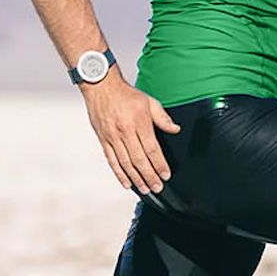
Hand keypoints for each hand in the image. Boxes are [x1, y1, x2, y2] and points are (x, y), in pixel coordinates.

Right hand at [80, 77, 177, 194]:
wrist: (101, 87)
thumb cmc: (125, 94)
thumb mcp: (149, 101)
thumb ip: (162, 118)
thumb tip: (175, 129)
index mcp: (139, 121)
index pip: (152, 149)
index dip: (159, 164)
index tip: (165, 174)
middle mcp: (125, 131)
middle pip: (139, 159)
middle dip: (149, 176)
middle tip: (157, 187)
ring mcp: (113, 137)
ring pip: (125, 163)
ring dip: (136, 178)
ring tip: (144, 188)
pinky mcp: (103, 140)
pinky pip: (112, 160)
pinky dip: (119, 174)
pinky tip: (126, 182)